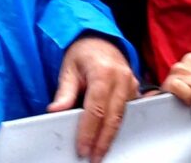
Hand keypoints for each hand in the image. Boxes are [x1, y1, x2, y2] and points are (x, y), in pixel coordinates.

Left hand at [46, 36, 137, 162]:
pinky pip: (129, 111)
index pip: (96, 108)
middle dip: (103, 141)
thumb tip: (55, 110)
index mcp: (103, 72)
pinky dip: (119, 125)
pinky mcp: (135, 89)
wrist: (100, 39)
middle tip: (94, 158)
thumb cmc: (83, 53)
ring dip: (112, 136)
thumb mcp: (68, 68)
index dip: (89, 131)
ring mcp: (131, 83)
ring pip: (123, 116)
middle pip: (113, 117)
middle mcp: (121, 77)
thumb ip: (64, 91)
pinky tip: (110, 137)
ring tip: (100, 152)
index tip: (83, 148)